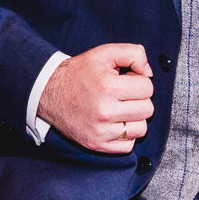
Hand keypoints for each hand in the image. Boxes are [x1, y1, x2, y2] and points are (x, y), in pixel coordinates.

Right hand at [39, 42, 155, 153]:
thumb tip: (149, 73)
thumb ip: (133, 54)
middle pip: (147, 109)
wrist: (49, 92)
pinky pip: (128, 146)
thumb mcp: (105, 53)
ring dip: (134, 118)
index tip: (126, 81)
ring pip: (140, 129)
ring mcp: (101, 131)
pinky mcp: (96, 144)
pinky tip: (115, 123)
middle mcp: (105, 112)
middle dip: (139, 100)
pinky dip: (125, 135)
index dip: (139, 82)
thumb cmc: (80, 73)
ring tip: (119, 109)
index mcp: (109, 87)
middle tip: (123, 95)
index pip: (147, 88)